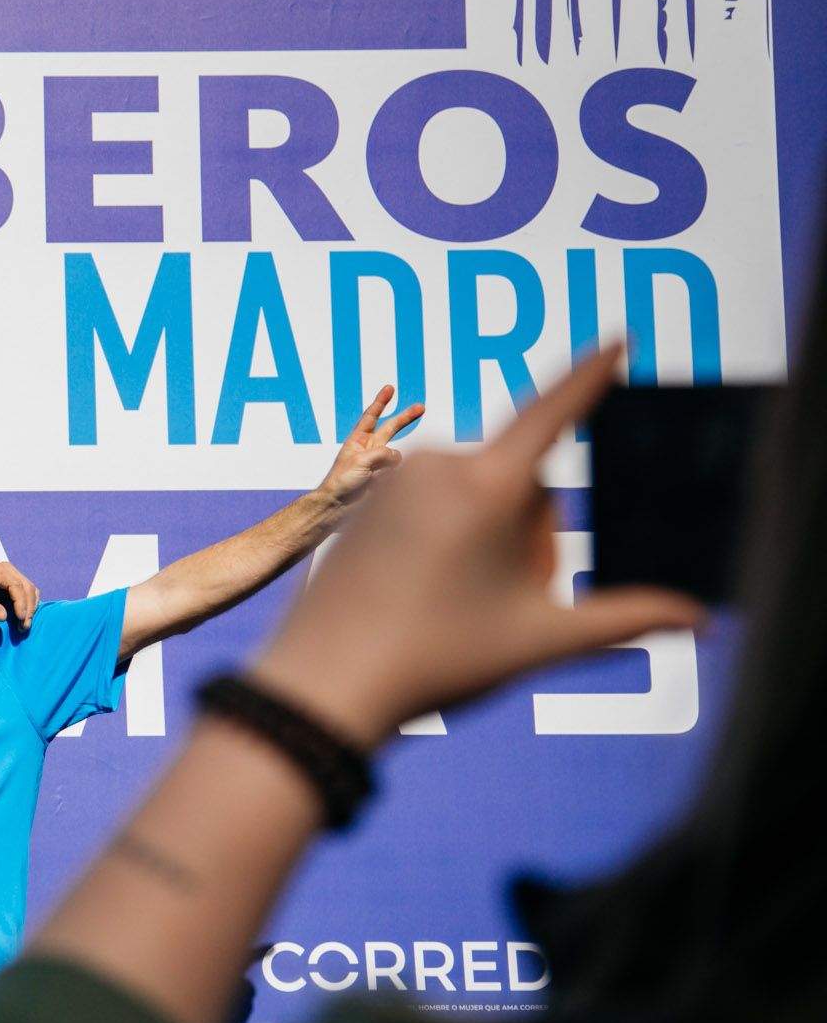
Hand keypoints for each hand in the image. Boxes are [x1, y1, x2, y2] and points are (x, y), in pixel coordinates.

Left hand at [0, 559, 40, 632]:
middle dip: (28, 607)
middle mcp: (5, 568)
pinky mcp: (15, 581)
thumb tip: (4, 616)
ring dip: (31, 607)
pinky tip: (25, 617)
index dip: (21, 602)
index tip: (20, 618)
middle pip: (25, 586)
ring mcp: (11, 573)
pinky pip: (28, 591)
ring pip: (30, 589)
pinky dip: (30, 604)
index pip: (14, 584)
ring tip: (24, 625)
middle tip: (24, 626)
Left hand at [252, 348, 702, 747]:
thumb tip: (699, 619)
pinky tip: (417, 593)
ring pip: (479, 500)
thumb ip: (627, 619)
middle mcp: (439, 465)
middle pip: (523, 487)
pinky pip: (434, 509)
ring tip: (446, 602)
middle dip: (527, 537)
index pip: (556, 414)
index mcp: (486, 484)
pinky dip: (445, 543)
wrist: (322, 683)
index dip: (591, 379)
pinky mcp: (368, 499)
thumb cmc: (434, 660)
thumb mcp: (542, 641)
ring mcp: (396, 479)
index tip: (618, 338)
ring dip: (486, 542)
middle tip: (489, 602)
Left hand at [314, 386, 425, 508]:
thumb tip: (398, 456)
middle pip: (391, 428)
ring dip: (389, 464)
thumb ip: (382, 453)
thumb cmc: (341, 481)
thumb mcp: (360, 461)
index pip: (371, 416)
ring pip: (396, 455)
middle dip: (406, 417)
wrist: (338, 506)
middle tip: (421, 406)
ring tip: (371, 476)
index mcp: (357, 440)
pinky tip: (377, 484)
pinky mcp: (384, 476)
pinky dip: (391, 476)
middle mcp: (369, 448)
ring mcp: (378, 462)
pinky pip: (396, 471)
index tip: (390, 388)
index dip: (381, 402)